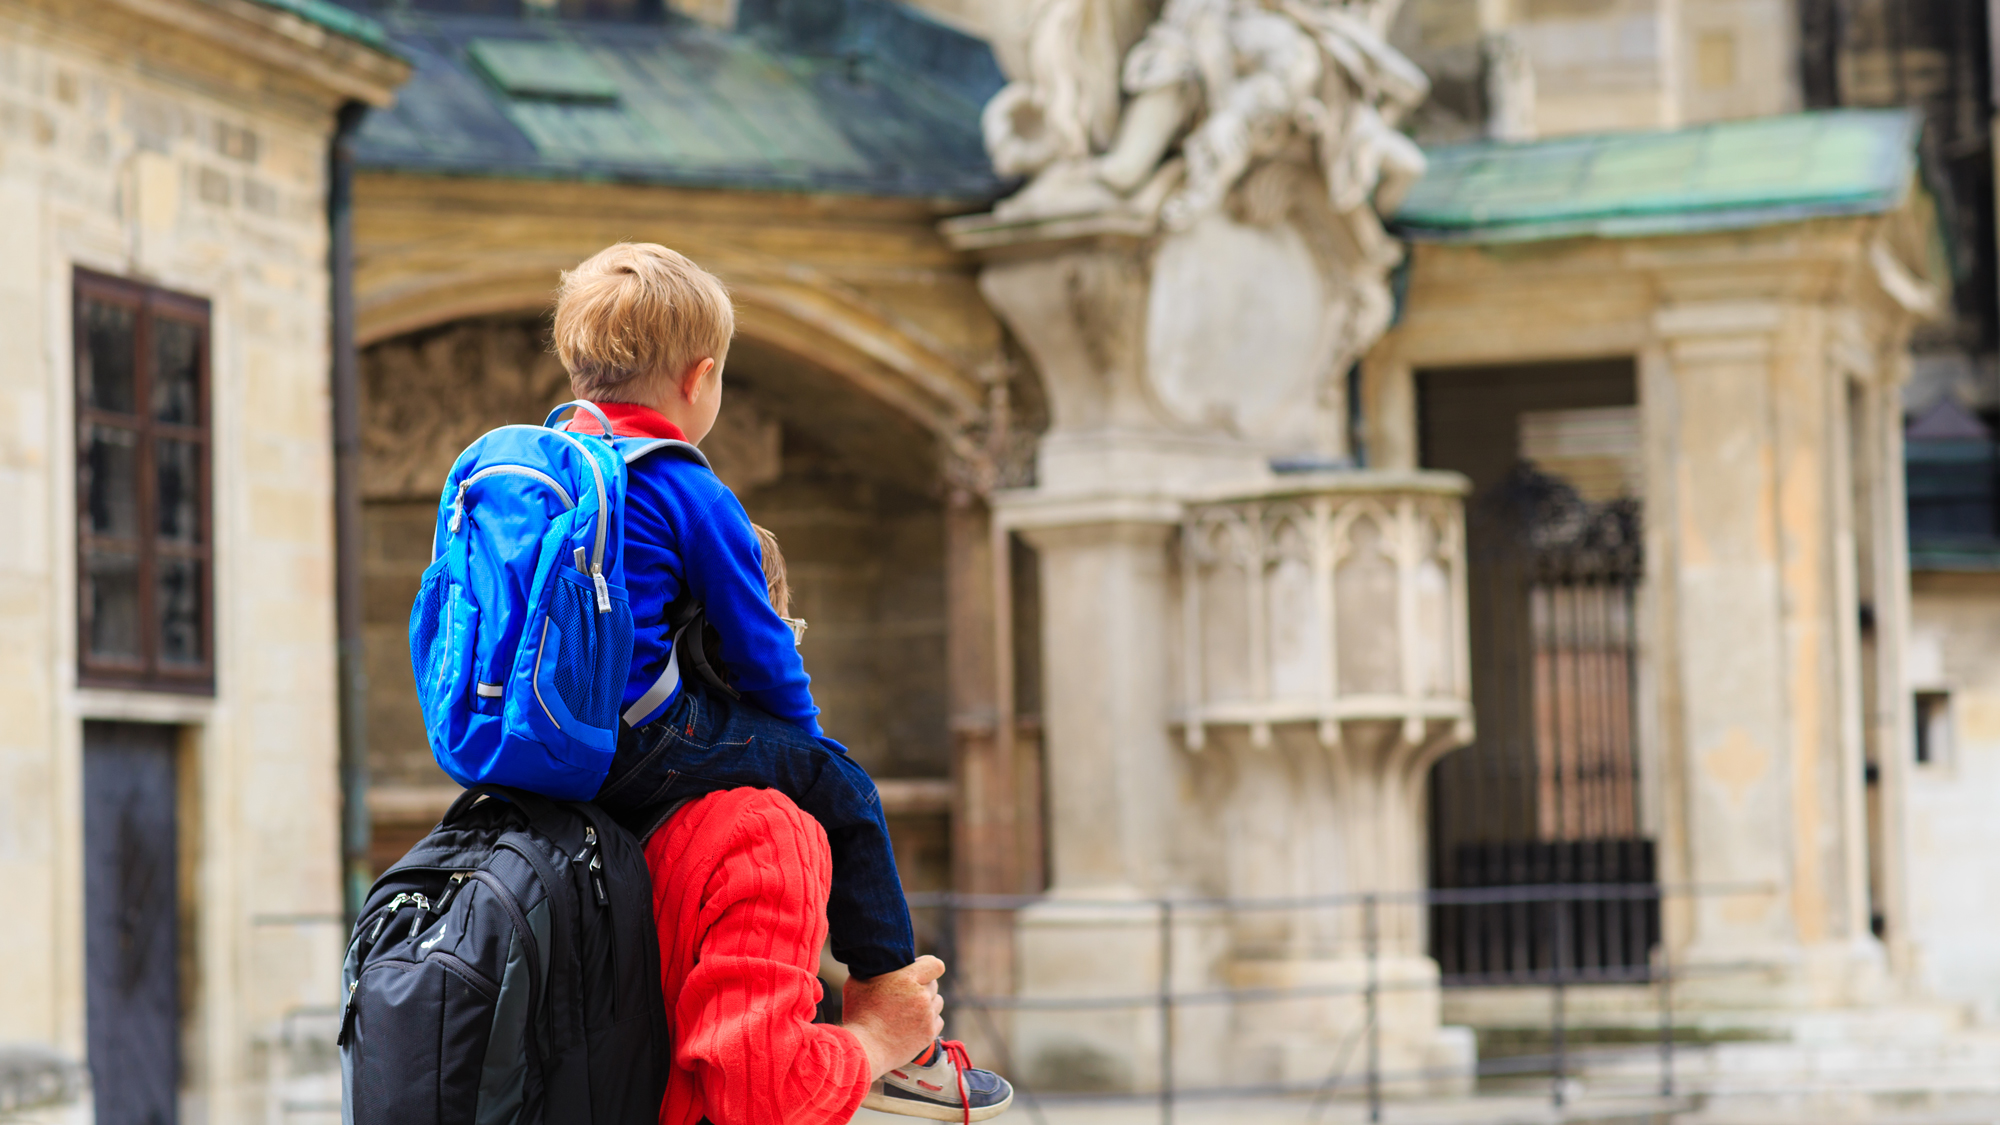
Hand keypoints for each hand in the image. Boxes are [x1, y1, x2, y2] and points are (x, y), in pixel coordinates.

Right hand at [841, 955, 945, 1079]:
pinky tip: (913, 1023)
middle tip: (906, 993)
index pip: (935, 965)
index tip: (917, 969)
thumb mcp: (858, 983)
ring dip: (927, 1003)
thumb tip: (875, 964)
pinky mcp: (929, 1035)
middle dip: (922, 986)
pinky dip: (928, 1021)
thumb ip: (872, 970)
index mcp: (907, 979)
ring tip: (908, 1010)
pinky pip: (938, 1020)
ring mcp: (927, 1017)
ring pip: (937, 1002)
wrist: (865, 1049)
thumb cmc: (858, 1015)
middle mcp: (921, 996)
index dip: (927, 966)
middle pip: (934, 984)